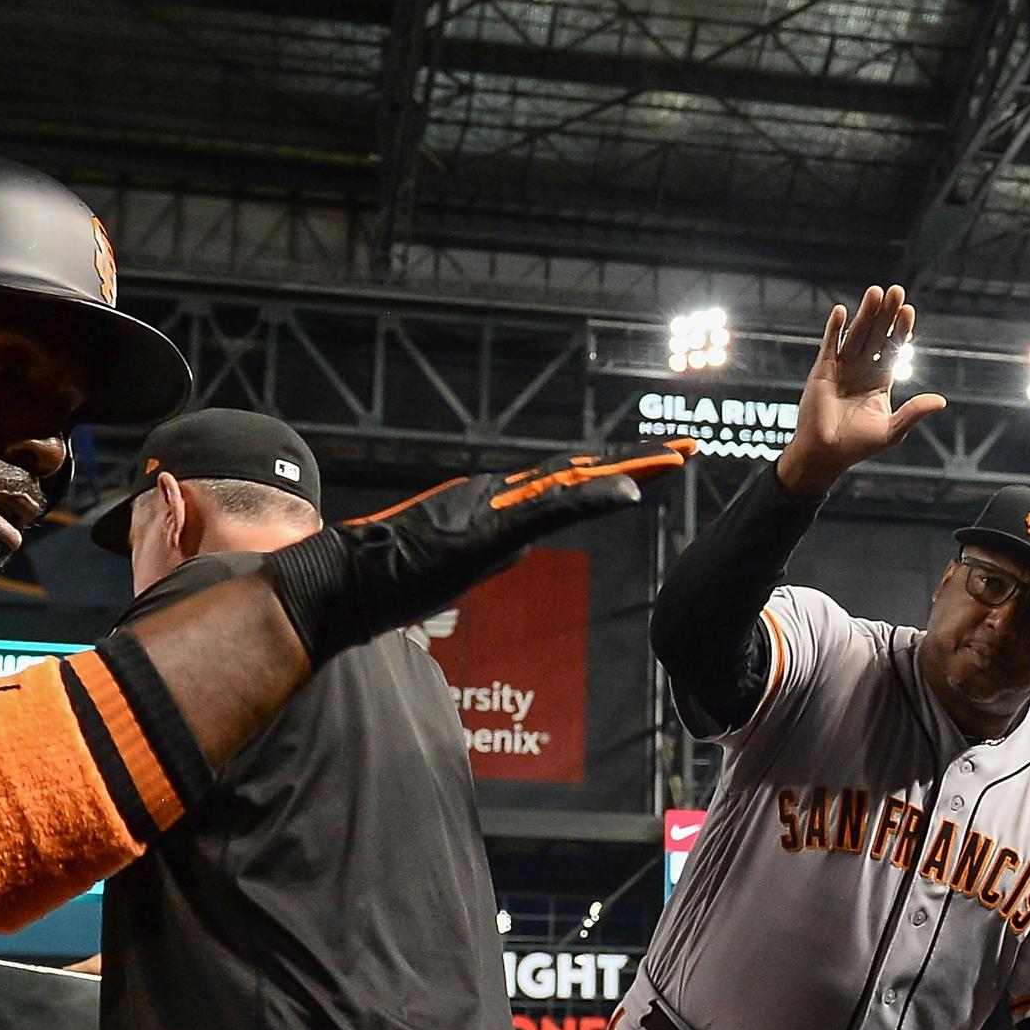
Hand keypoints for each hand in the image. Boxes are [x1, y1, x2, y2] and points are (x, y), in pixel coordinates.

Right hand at [266, 447, 686, 659]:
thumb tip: (519, 545)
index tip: (657, 463)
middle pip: (581, 471)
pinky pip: (552, 510)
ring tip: (675, 456)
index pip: (566, 483)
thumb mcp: (454, 567)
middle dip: (637, 459)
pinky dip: (594, 499)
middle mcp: (497, 493)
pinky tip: (632, 493)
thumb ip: (490, 548)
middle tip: (686, 446)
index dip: (613, 470)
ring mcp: (493, 505)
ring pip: (575, 480)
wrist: (343, 582)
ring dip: (628, 468)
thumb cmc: (387, 579)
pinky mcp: (488, 526)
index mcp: (493, 503)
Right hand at [779, 287, 945, 498]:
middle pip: (877, 335)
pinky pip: (830, 344)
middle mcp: (862, 370)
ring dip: (865, 313)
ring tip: (876, 292)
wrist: (825, 454)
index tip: (910, 310)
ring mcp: (842, 367)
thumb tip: (942, 401)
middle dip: (887, 314)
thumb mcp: (892, 430)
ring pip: (856, 334)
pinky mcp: (822, 370)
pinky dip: (835, 328)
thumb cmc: (858, 446)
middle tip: (897, 291)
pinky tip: (842, 311)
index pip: (893, 349)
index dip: (901, 330)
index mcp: (880, 382)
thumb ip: (914, 412)